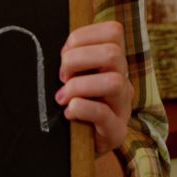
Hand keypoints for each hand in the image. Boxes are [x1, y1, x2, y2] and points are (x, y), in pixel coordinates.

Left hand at [56, 21, 132, 154]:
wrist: (81, 146)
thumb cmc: (74, 103)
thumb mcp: (74, 74)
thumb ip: (72, 56)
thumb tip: (53, 41)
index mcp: (114, 62)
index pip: (113, 31)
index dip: (83, 36)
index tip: (64, 52)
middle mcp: (123, 80)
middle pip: (113, 53)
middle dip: (77, 59)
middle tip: (62, 76)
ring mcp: (122, 106)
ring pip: (113, 81)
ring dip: (79, 86)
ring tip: (63, 96)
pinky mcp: (116, 130)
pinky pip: (102, 113)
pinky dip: (80, 108)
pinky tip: (69, 112)